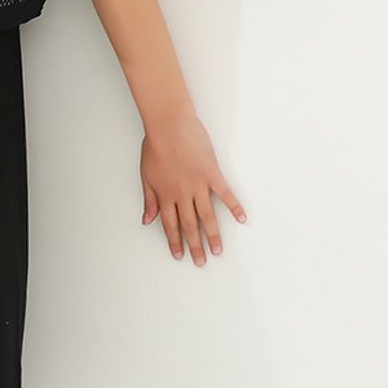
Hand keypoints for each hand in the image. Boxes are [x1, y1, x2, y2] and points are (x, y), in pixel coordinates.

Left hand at [139, 115, 245, 264]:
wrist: (168, 125)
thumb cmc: (155, 145)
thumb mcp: (146, 174)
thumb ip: (148, 199)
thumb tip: (147, 219)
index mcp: (165, 194)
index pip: (170, 224)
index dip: (174, 241)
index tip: (179, 255)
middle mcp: (182, 194)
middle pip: (189, 225)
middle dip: (195, 245)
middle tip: (201, 262)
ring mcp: (198, 185)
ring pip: (207, 216)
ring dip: (213, 235)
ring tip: (218, 251)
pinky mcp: (212, 173)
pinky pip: (225, 194)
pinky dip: (234, 207)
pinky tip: (241, 219)